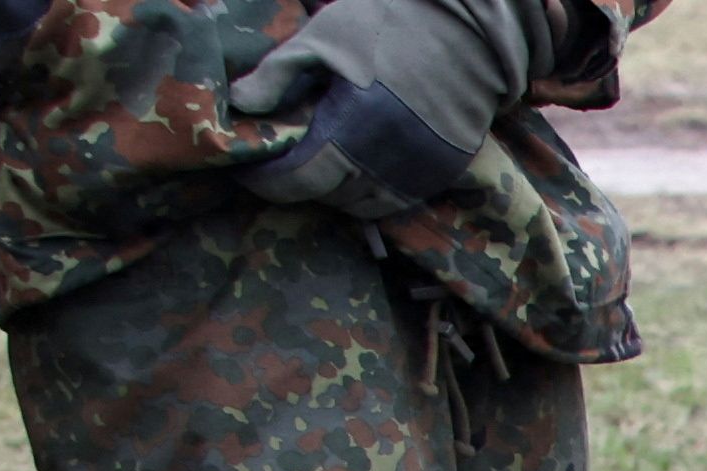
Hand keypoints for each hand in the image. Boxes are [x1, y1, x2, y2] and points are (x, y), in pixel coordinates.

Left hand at [216, 0, 523, 206]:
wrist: (467, 32)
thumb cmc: (387, 27)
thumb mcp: (322, 38)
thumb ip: (277, 73)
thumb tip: (240, 104)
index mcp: (350, 130)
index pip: (298, 180)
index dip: (268, 183)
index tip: (250, 173)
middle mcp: (384, 164)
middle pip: (329, 197)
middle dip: (300, 186)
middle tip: (283, 165)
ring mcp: (417, 174)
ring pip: (364, 206)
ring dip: (337, 193)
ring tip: (322, 169)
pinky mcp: (440, 173)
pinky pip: (396, 201)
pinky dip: (370, 193)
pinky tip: (358, 169)